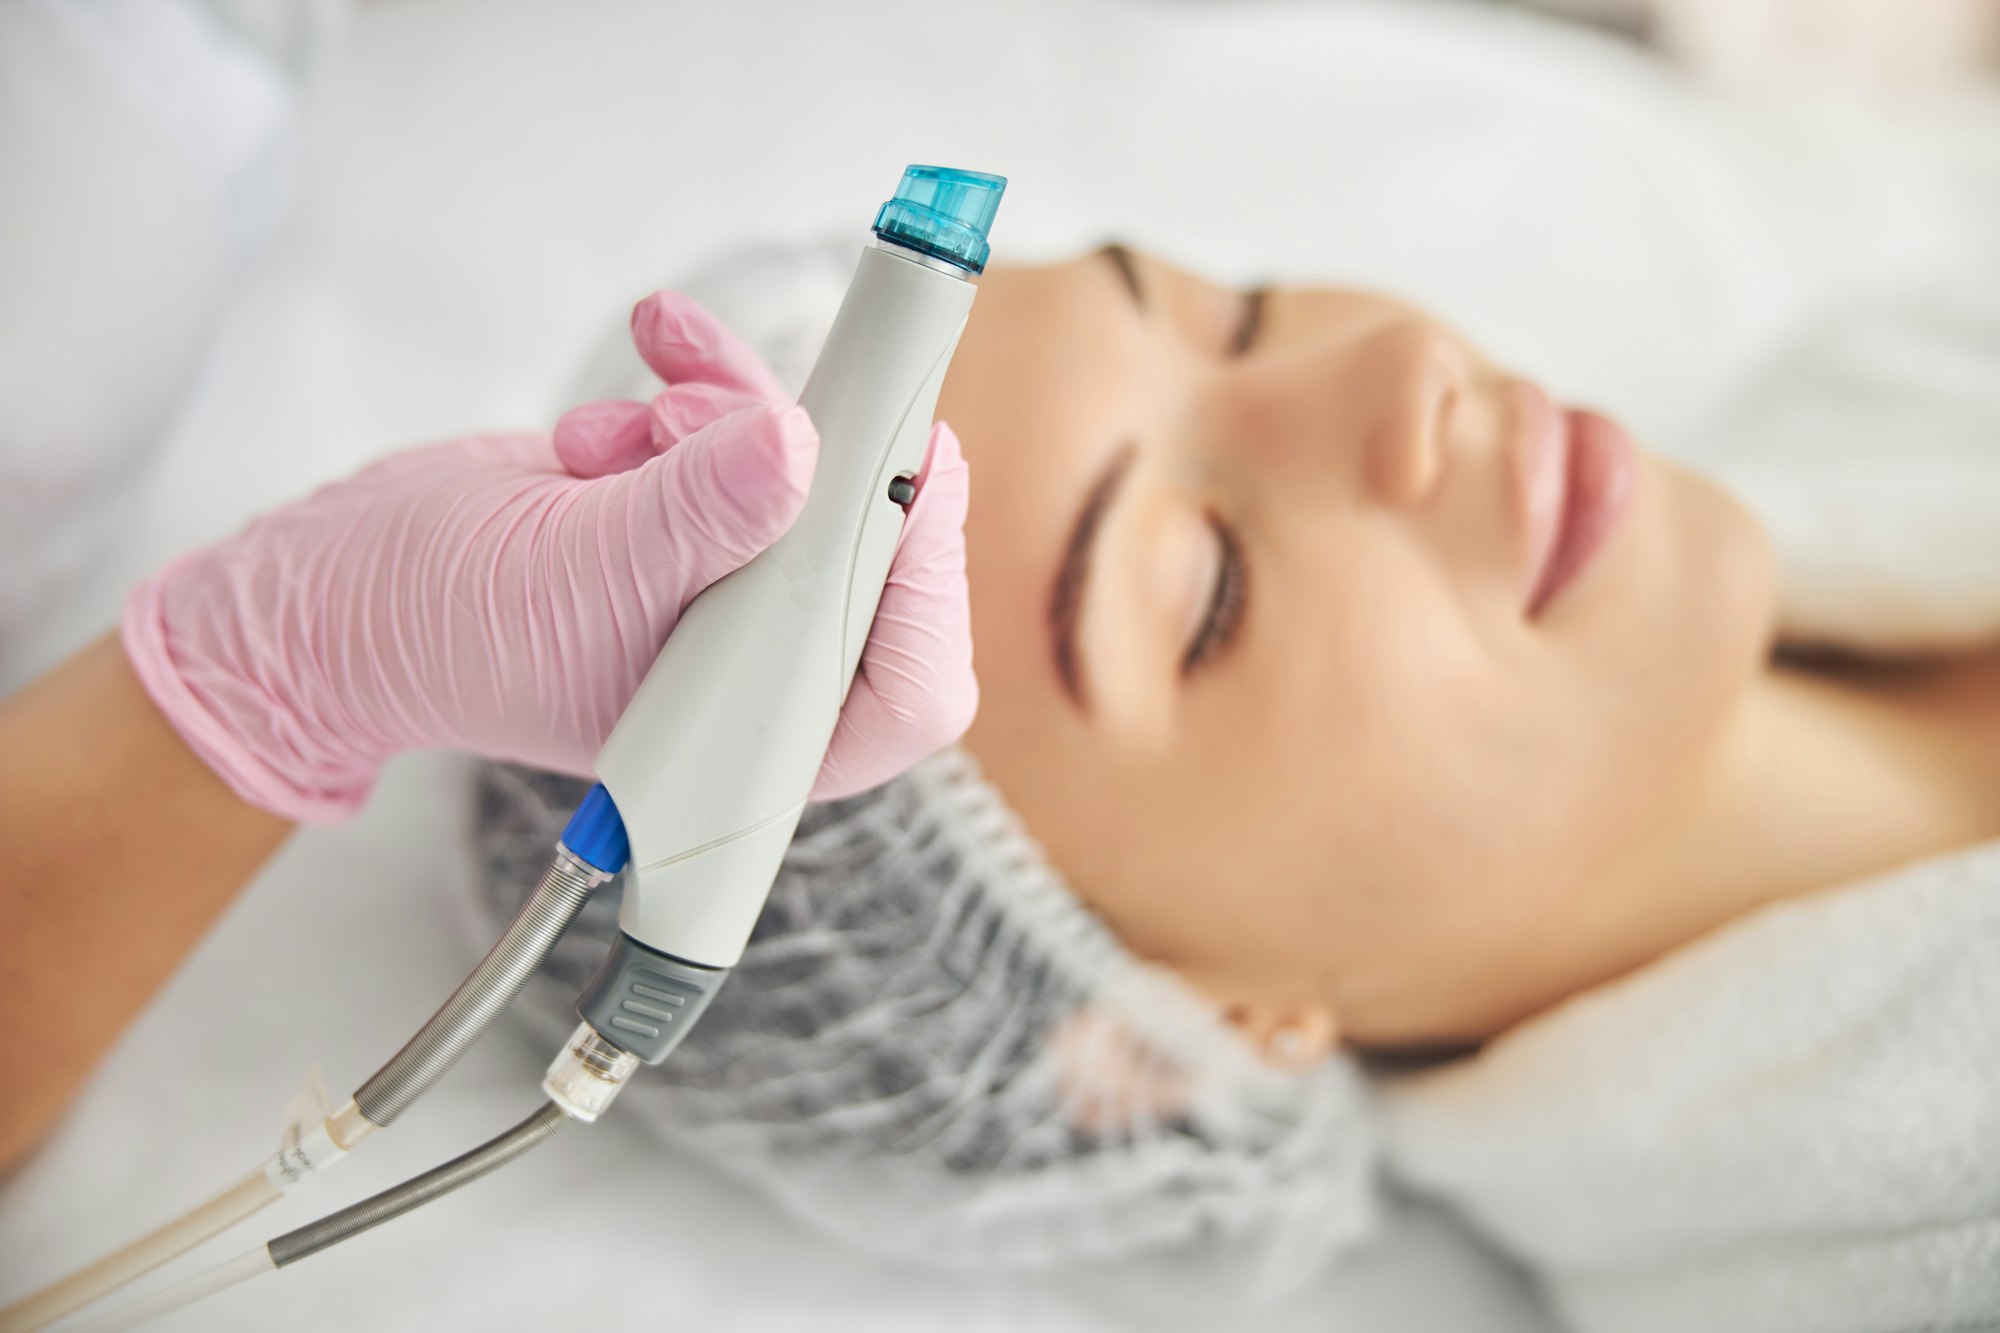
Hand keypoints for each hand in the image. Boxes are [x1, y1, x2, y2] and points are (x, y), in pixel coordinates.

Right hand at [125, 292, 975, 821]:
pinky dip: (704, 383)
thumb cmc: (442, 629)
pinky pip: (748, 426)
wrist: (349, 583)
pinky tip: (650, 356)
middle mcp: (759, 667)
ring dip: (732, 419)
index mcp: (752, 739)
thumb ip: (691, 516)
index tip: (914, 483)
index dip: (928, 590)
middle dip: (821, 470)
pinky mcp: (698, 508)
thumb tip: (796, 448)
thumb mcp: (572, 574)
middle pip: (871, 558)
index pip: (905, 689)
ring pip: (808, 471)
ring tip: (632, 429)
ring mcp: (731, 583)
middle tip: (799, 405)